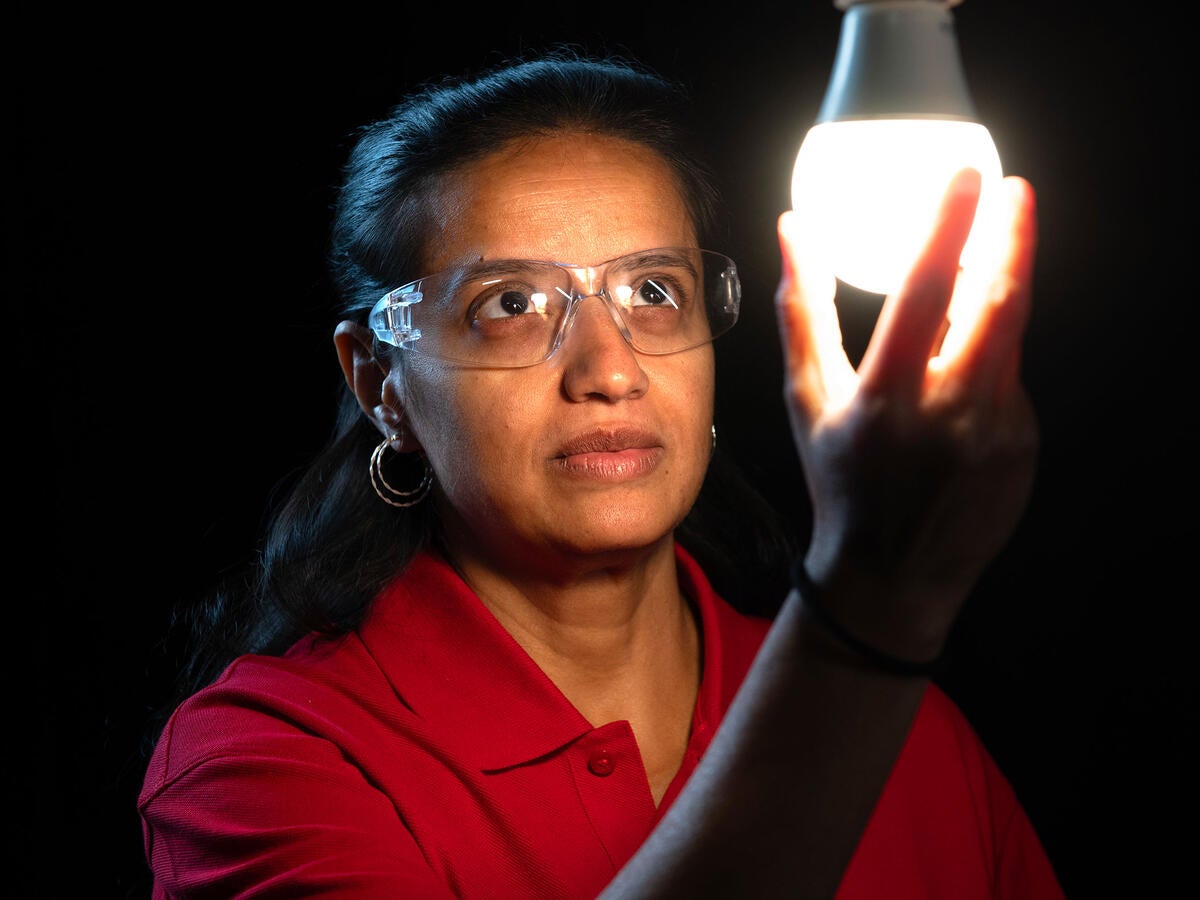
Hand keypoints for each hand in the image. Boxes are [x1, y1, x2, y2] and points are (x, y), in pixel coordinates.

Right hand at [775, 169, 1038, 659]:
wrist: (891, 572)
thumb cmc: (839, 480)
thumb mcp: (807, 399)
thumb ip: (802, 311)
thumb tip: (793, 229)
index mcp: (888, 397)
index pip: (929, 294)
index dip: (953, 226)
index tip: (970, 175)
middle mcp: (950, 412)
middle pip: (998, 303)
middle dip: (1012, 235)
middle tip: (1012, 189)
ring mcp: (997, 431)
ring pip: (1012, 334)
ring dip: (1005, 282)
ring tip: (995, 247)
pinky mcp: (1024, 445)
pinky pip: (1012, 378)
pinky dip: (991, 357)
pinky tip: (962, 373)